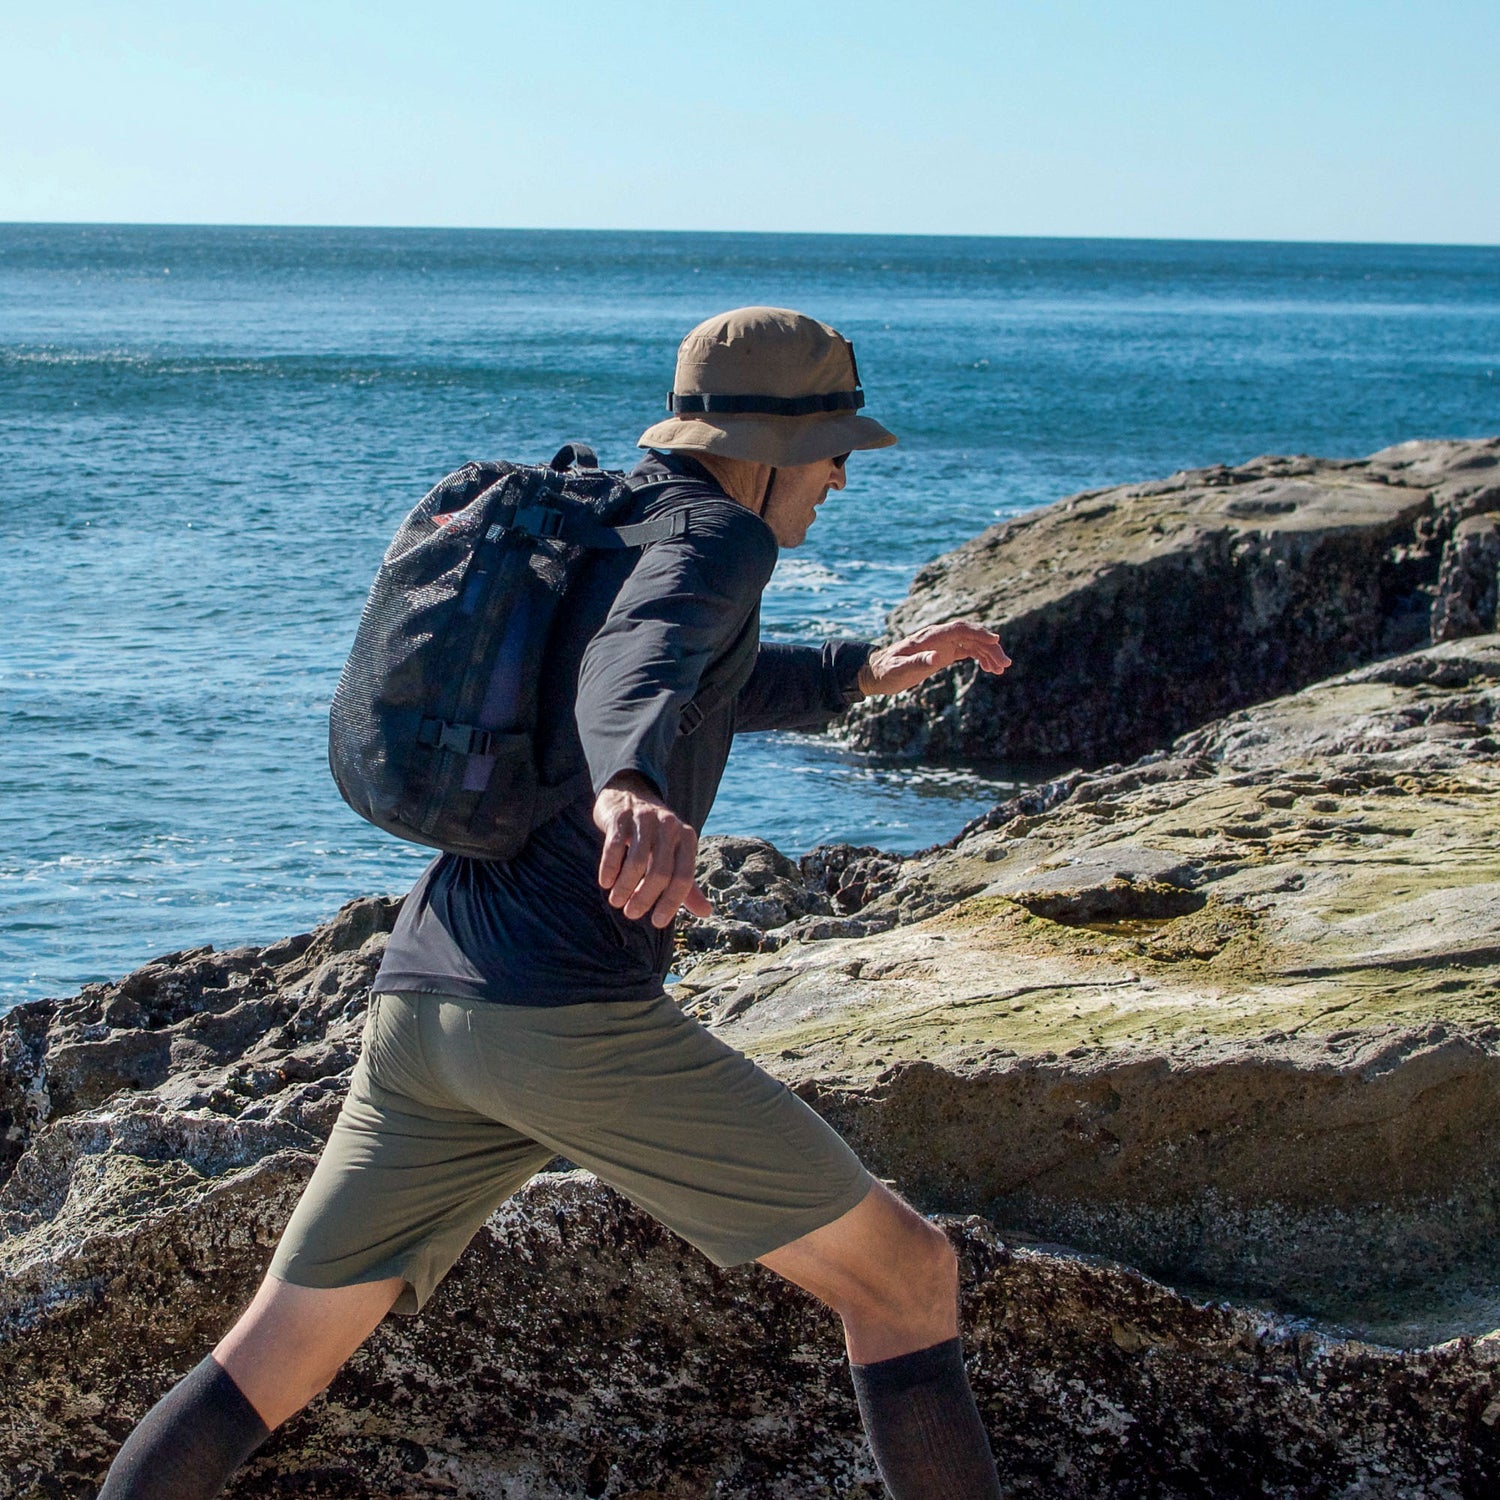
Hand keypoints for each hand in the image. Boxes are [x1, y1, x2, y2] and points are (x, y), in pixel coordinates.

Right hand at [592, 772, 713, 928]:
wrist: (629, 795)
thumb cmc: (654, 836)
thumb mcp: (674, 856)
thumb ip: (687, 885)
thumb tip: (706, 912)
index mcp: (687, 839)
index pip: (684, 878)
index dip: (671, 903)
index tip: (657, 922)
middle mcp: (670, 827)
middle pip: (660, 872)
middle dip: (644, 898)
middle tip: (631, 914)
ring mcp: (645, 819)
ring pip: (636, 862)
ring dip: (625, 887)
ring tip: (616, 901)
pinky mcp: (621, 817)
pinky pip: (614, 848)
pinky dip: (609, 869)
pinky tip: (605, 883)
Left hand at [856, 620, 1011, 697]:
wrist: (877, 672)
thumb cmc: (886, 671)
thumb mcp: (899, 670)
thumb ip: (916, 662)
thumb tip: (935, 658)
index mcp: (930, 637)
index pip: (959, 629)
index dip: (978, 633)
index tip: (996, 640)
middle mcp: (939, 637)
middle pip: (971, 636)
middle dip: (990, 647)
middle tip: (1004, 664)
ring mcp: (943, 644)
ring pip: (972, 644)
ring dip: (989, 654)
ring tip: (1001, 669)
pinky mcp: (944, 653)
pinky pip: (968, 651)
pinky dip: (981, 658)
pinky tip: (990, 669)